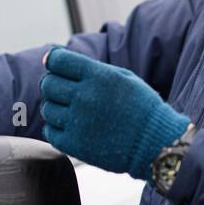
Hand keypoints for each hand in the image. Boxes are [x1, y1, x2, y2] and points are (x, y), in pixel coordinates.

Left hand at [38, 46, 189, 180]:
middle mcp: (85, 97)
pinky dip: (56, 128)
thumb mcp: (122, 77)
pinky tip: (70, 126)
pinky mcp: (75, 145)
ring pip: (47, 108)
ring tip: (71, 110)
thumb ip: (90, 68)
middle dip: (52, 84)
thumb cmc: (141, 108)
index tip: (56, 65)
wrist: (156, 144)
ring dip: (55, 107)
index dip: (53, 60)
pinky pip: (50, 132)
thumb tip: (54, 59)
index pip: (58, 61)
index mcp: (98, 77)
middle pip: (48, 84)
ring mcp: (78, 122)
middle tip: (63, 90)